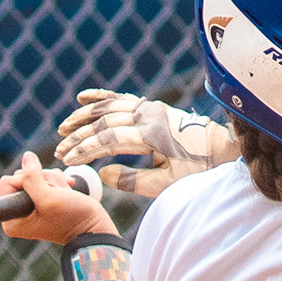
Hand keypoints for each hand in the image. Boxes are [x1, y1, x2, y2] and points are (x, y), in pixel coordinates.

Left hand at [0, 152, 114, 246]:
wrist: (94, 229)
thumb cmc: (71, 218)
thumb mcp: (48, 197)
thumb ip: (31, 177)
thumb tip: (26, 156)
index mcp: (12, 220)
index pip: (8, 182)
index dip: (27, 181)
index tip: (44, 194)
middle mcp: (19, 213)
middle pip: (22, 176)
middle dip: (43, 180)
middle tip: (57, 195)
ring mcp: (32, 206)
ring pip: (36, 175)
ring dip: (53, 181)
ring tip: (64, 195)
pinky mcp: (44, 200)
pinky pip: (46, 179)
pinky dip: (58, 182)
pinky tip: (67, 191)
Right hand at [54, 88, 236, 196]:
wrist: (223, 149)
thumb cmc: (198, 170)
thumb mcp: (168, 183)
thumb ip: (134, 180)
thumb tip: (103, 174)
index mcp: (151, 134)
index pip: (108, 138)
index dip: (85, 149)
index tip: (67, 159)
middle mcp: (148, 116)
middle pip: (103, 122)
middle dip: (78, 136)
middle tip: (59, 150)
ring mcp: (150, 109)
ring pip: (109, 107)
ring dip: (84, 116)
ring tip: (63, 128)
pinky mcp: (152, 108)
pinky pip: (121, 98)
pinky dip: (101, 97)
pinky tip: (83, 97)